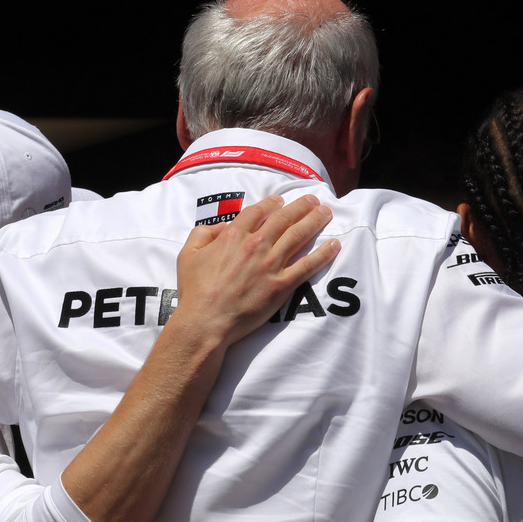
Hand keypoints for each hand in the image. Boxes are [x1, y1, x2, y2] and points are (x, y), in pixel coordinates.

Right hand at [174, 194, 339, 346]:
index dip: (271, 203)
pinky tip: (334, 245)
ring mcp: (271, 264)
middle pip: (284, 219)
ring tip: (326, 213)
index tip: (281, 200)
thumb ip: (203, 234)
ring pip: (299, 236)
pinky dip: (323, 254)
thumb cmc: (195, 291)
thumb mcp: (188, 255)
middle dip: (301, 207)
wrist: (206, 320)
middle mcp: (256, 245)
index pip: (258, 212)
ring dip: (315, 221)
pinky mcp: (281, 285)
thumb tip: (221, 227)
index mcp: (234, 236)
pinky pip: (308, 265)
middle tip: (313, 200)